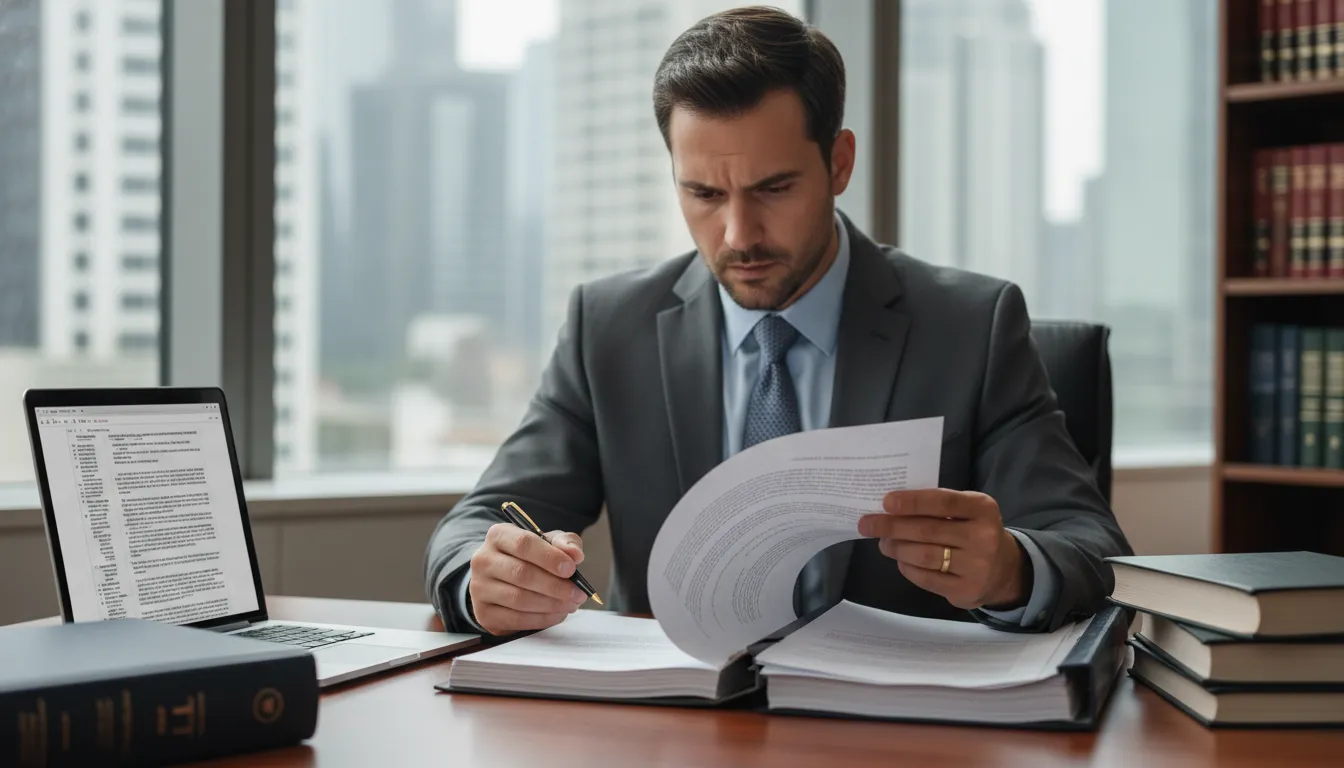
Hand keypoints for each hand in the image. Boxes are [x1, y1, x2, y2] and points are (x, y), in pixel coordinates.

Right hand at [468, 523, 588, 635]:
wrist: (502, 579)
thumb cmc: (529, 557)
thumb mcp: (548, 542)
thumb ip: (564, 543)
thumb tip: (575, 555)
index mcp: (498, 535)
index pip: (523, 543)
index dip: (549, 557)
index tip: (571, 568)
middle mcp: (483, 560)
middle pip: (521, 573)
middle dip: (555, 585)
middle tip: (578, 593)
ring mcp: (479, 588)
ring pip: (519, 599)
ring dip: (551, 604)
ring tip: (571, 604)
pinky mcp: (483, 613)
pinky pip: (516, 619)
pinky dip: (542, 619)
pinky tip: (558, 614)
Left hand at [857, 489, 1027, 610]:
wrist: (1004, 571)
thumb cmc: (974, 532)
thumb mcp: (967, 512)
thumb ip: (938, 507)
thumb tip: (890, 507)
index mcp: (982, 508)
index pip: (943, 502)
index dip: (913, 502)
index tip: (886, 502)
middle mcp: (983, 537)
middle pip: (927, 530)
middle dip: (892, 526)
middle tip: (868, 524)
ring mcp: (977, 567)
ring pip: (924, 555)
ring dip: (896, 548)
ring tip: (883, 543)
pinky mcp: (966, 590)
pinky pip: (926, 578)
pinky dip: (907, 567)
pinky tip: (900, 560)